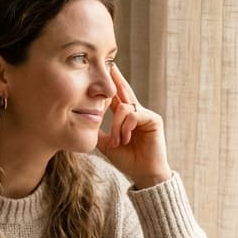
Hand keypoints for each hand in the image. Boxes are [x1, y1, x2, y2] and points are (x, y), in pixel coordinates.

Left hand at [98, 65, 173, 188]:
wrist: (143, 174)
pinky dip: (126, 127)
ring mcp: (145, 115)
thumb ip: (98, 132)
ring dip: (116, 126)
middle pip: (124, 90)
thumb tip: (84, 123)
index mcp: (125, 117)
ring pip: (124, 107)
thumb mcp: (107, 144)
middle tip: (109, 63)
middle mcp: (136, 112)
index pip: (115, 96)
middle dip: (116, 77)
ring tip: (117, 141)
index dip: (108, 85)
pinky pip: (133, 115)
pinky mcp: (153, 119)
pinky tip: (125, 139)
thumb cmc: (128, 161)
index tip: (101, 72)